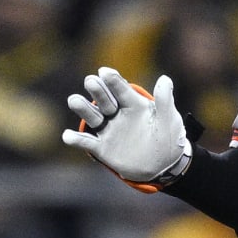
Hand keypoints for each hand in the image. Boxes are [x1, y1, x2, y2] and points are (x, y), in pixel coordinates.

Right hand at [62, 68, 189, 185]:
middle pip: (104, 99)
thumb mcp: (169, 120)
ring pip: (93, 116)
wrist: (164, 166)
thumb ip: (164, 101)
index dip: (113, 80)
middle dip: (97, 90)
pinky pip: (87, 142)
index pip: (121, 89)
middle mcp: (118, 114)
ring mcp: (109, 130)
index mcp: (133, 104)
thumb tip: (165, 78)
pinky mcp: (103, 148)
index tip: (104, 71)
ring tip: (73, 100)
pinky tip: (67, 136)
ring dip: (83, 108)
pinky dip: (76, 139)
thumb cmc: (169, 139)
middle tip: (90, 81)